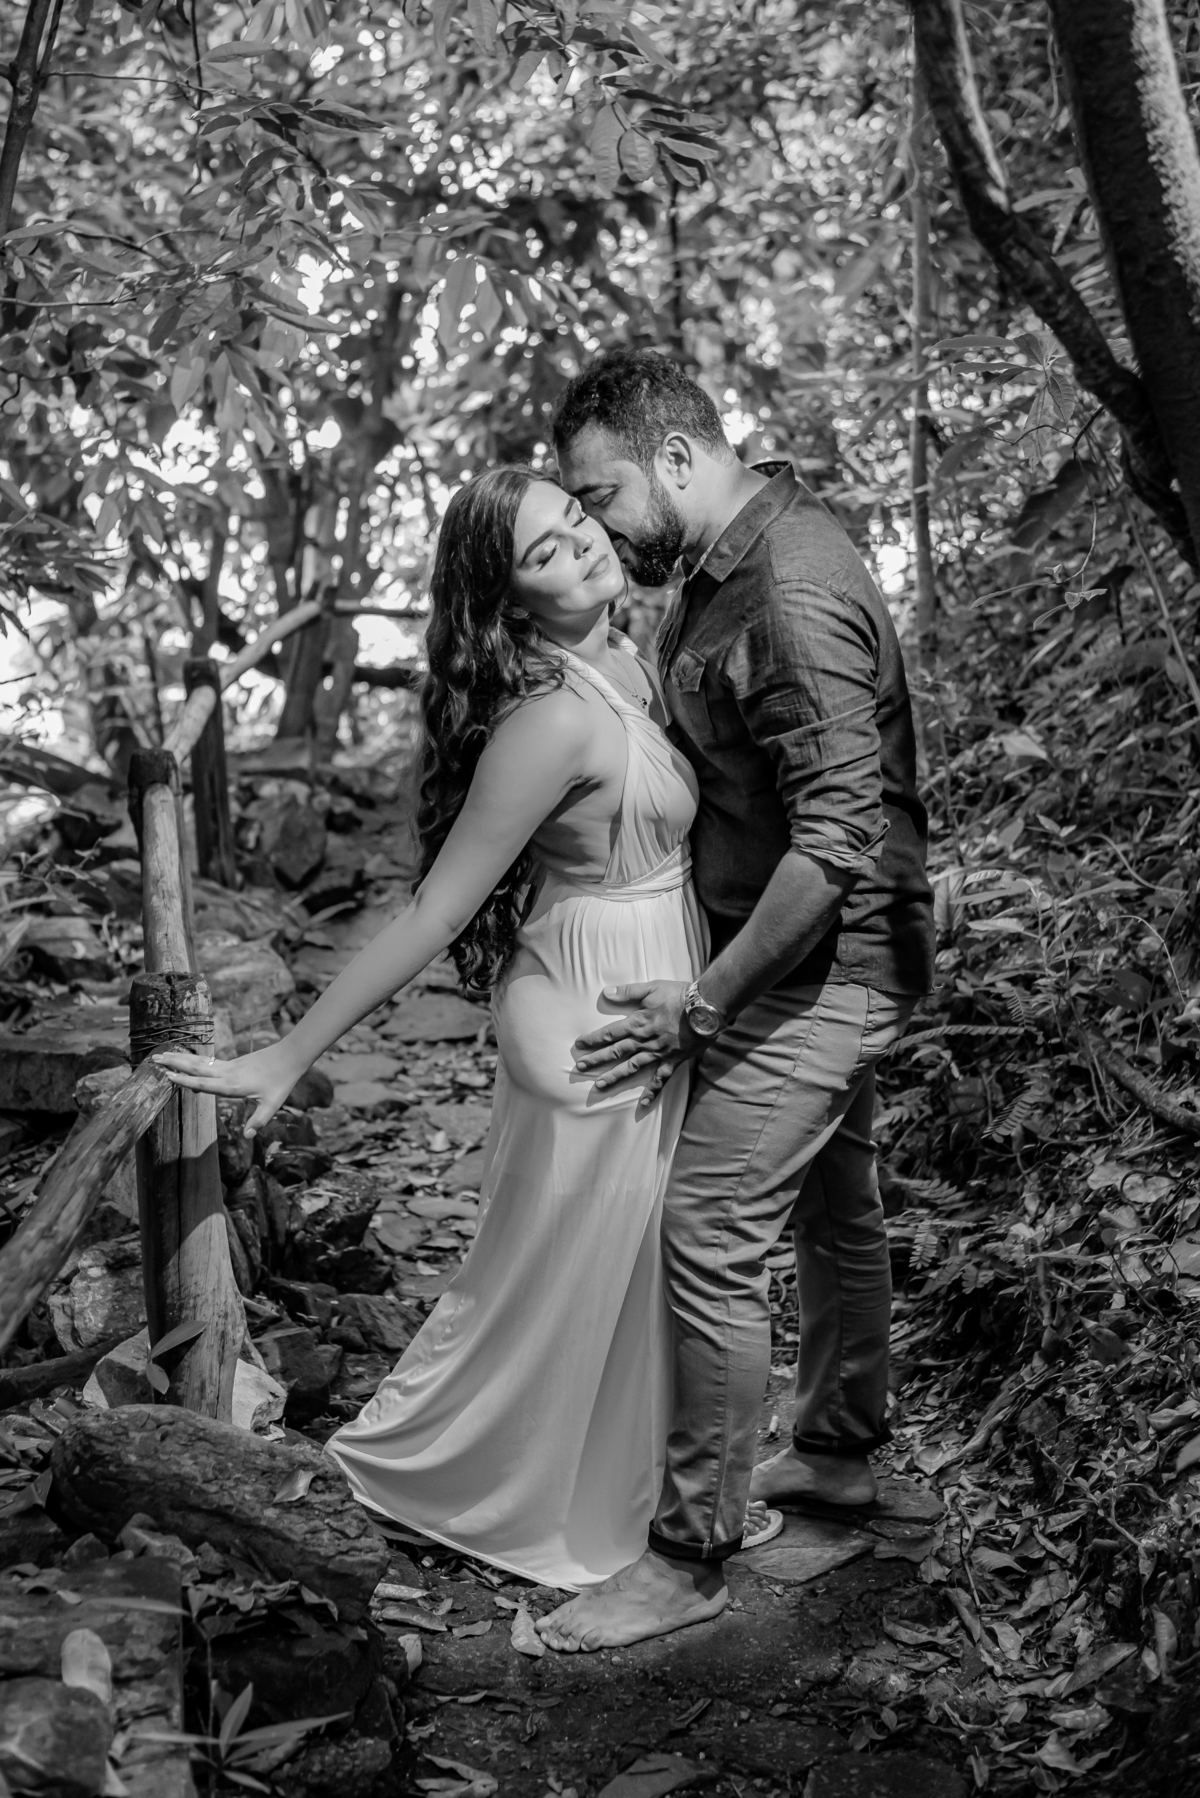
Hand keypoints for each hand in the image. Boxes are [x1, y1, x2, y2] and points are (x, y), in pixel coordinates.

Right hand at [152, 1042, 302, 1137]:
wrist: (290, 1056)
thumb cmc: (281, 1082)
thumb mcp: (272, 1104)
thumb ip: (258, 1120)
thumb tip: (247, 1137)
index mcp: (233, 1085)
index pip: (204, 1083)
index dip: (185, 1080)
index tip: (167, 1075)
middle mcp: (227, 1074)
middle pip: (196, 1067)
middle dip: (174, 1063)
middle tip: (154, 1059)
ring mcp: (229, 1066)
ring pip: (200, 1062)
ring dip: (181, 1058)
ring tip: (162, 1053)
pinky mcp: (233, 1063)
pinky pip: (208, 1062)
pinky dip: (194, 1059)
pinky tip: (186, 1059)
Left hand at [573, 979, 698, 1107]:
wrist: (706, 1009)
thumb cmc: (679, 996)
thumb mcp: (652, 988)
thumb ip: (628, 992)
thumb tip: (606, 992)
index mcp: (637, 1023)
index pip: (609, 1033)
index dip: (593, 1039)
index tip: (579, 1045)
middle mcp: (644, 1041)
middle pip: (615, 1052)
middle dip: (596, 1059)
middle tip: (580, 1067)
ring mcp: (658, 1053)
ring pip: (632, 1067)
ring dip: (614, 1076)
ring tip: (599, 1086)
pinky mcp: (673, 1061)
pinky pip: (661, 1079)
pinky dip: (652, 1092)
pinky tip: (643, 1104)